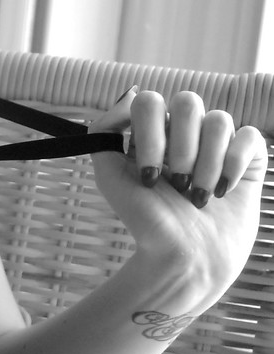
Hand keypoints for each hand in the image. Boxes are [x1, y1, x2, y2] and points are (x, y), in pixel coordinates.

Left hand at [90, 89, 267, 302]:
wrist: (184, 259)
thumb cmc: (147, 223)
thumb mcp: (110, 178)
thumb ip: (104, 133)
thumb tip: (128, 94)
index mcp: (153, 134)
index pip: (149, 102)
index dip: (150, 135)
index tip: (149, 175)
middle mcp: (186, 134)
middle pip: (188, 101)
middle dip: (181, 148)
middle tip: (176, 185)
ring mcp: (218, 144)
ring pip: (219, 120)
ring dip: (206, 163)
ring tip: (198, 197)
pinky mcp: (247, 159)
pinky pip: (248, 136)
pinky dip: (233, 163)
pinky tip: (222, 190)